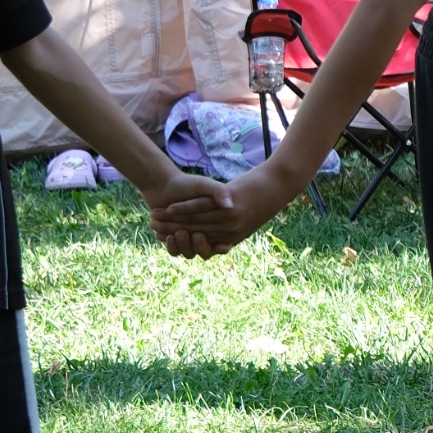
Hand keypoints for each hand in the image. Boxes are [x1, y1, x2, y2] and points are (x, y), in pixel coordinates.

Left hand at [136, 170, 229, 257]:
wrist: (161, 185)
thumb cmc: (186, 184)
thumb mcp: (205, 184)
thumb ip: (218, 192)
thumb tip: (229, 205)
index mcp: (217, 223)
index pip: (222, 240)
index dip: (220, 245)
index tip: (214, 242)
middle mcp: (204, 234)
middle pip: (205, 248)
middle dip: (198, 243)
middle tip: (190, 234)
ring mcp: (188, 238)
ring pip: (190, 252)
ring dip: (182, 244)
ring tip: (176, 233)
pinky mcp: (174, 241)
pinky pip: (175, 251)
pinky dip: (171, 245)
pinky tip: (166, 235)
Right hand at [149, 160, 291, 257]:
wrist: (278, 185)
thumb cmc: (261, 202)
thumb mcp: (246, 221)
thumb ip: (227, 230)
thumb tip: (216, 241)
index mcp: (233, 238)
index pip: (202, 247)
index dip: (181, 245)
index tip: (166, 241)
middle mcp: (231, 232)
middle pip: (194, 234)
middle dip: (172, 232)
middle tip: (154, 227)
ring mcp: (231, 218)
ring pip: (195, 223)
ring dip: (174, 221)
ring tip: (157, 216)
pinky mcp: (232, 203)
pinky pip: (202, 207)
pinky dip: (185, 208)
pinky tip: (171, 206)